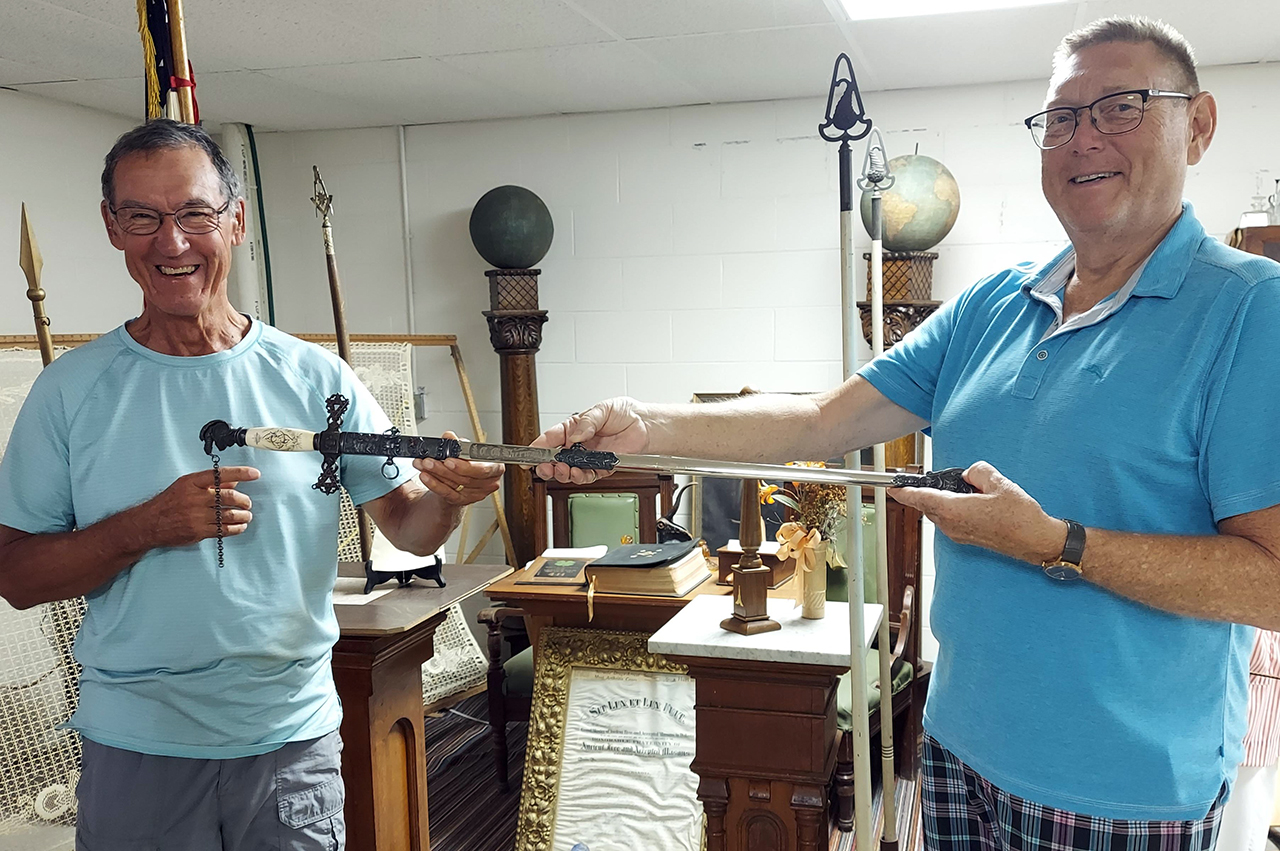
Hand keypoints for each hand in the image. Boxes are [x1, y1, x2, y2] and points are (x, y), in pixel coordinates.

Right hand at [146, 467, 259, 548]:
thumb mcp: (186, 486)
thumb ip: (210, 484)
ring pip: (229, 515)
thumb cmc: (170, 502)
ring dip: (243, 515)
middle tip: (247, 503)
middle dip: (243, 500)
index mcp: (192, 483)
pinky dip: (236, 528)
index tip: (255, 474)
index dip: (240, 473)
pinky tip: (240, 526)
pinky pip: (223, 530)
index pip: (220, 475)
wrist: (149, 523)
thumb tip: (234, 482)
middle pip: (228, 497)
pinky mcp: (198, 531)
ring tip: (247, 515)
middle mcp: (195, 498)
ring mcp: (196, 516)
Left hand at [412, 431, 502, 505]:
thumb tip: (449, 436)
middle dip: (444, 468)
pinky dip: (434, 484)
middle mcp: (489, 483)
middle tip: (429, 461)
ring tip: (423, 465)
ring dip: (436, 474)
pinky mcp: (463, 501)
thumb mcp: (465, 449)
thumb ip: (458, 443)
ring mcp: (477, 494)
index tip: (449, 459)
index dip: (465, 465)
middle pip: (466, 478)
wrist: (463, 478)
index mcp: (495, 467)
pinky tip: (425, 476)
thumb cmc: (468, 461)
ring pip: (455, 485)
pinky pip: (447, 494)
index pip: (482, 468)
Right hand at [531, 397, 648, 483]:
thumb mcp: (603, 409)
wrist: (646, 425)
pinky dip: (581, 477)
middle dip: (547, 465)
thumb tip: (576, 435)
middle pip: (556, 458)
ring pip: (569, 470)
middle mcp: (579, 444)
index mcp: (573, 428)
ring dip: (563, 473)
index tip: (528, 455)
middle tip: (545, 467)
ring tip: (562, 470)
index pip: (550, 438)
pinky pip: (588, 476)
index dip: (537, 447)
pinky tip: (578, 473)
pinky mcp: (601, 467)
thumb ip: (588, 422)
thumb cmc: (625, 413)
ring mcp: (589, 457)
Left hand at [886, 461, 1066, 564]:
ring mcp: (959, 533)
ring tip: (952, 487)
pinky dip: (949, 508)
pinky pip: (949, 519)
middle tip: (922, 479)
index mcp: (955, 510)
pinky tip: (965, 500)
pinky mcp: (967, 537)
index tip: (892, 486)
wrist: (1036, 542)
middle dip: (923, 492)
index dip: (904, 492)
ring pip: (938, 513)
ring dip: (939, 500)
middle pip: (927, 505)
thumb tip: (970, 474)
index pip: (921, 498)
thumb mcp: (1000, 483)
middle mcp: (952, 524)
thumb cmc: (1021, 518)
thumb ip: (978, 472)